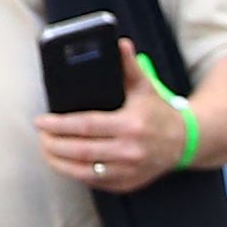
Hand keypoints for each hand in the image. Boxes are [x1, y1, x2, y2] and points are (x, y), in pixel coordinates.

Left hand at [38, 60, 194, 194]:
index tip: (41, 122)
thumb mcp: (145, 86)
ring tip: (47, 150)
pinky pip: (95, 182)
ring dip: (60, 163)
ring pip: (84, 171)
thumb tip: (119, 43)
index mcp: (131, 125)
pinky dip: (76, 174)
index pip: (86, 126)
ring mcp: (129, 171)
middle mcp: (130, 151)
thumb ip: (129, 65)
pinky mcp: (128, 183)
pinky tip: (65, 163)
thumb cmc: (159, 112)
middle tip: (41, 136)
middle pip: (81, 150)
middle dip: (54, 144)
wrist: (185, 142)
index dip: (59, 125)